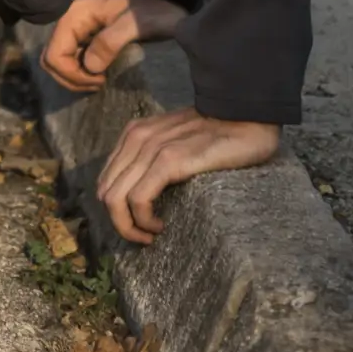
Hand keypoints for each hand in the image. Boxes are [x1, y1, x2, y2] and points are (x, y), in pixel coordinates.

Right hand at [40, 0, 185, 93]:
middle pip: (52, 58)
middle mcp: (69, 19)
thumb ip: (109, 43)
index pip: (55, 54)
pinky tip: (101, 72)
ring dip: (75, 75)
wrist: (169, 0)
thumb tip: (89, 67)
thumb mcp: (135, 25)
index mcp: (75, 14)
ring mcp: (76, 26)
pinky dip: (81, 69)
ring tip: (101, 79)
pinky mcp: (85, 33)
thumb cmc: (154, 11)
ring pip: (60, 59)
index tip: (100, 80)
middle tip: (99, 83)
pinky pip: (72, 56)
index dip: (71, 74)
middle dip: (71, 77)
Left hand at [95, 108, 277, 243]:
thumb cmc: (219, 134)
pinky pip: (139, 199)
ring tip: (152, 233)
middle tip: (143, 236)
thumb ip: (155, 157)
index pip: (106, 180)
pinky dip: (143, 219)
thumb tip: (141, 191)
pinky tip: (160, 226)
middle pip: (105, 192)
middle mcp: (136, 138)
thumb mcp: (176, 141)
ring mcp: (151, 148)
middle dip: (119, 223)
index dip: (115, 209)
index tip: (138, 224)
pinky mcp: (169, 160)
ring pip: (115, 199)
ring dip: (129, 226)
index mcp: (134, 134)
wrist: (247, 114)